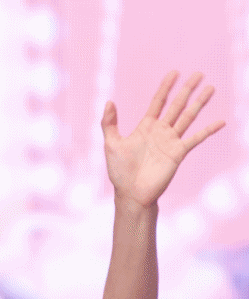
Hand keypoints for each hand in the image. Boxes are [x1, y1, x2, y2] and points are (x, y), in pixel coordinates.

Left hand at [102, 71, 225, 206]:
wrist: (131, 194)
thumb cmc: (120, 172)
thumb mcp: (111, 144)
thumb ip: (109, 123)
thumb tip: (109, 101)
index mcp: (146, 127)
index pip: (158, 101)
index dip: (166, 87)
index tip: (174, 73)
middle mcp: (161, 131)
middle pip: (177, 105)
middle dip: (187, 89)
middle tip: (199, 74)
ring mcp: (171, 142)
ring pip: (188, 117)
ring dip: (200, 103)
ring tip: (211, 88)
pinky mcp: (178, 153)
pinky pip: (196, 139)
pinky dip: (208, 130)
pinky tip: (220, 122)